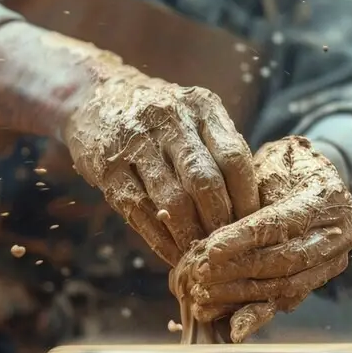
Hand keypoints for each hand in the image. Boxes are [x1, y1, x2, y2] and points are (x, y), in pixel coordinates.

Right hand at [64, 72, 259, 265]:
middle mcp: (169, 120)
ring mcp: (135, 143)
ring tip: (201, 256)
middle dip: (220, 222)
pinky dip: (159, 239)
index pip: (234, 159)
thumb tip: (254, 206)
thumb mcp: (194, 117)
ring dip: (190, 236)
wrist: (97, 97)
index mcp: (201, 107)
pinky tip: (173, 253)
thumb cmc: (160, 118)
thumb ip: (220, 150)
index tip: (253, 226)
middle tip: (228, 247)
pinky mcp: (108, 168)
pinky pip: (139, 211)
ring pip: (172, 201)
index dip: (246, 198)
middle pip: (205, 182)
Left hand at [178, 136, 351, 340]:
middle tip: (200, 276)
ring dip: (242, 296)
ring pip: (287, 286)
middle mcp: (340, 233)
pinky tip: (233, 328)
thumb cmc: (278, 168)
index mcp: (328, 197)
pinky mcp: (318, 280)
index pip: (281, 224)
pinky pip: (287, 300)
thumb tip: (210, 241)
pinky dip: (257, 314)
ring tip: (204, 298)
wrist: (304, 174)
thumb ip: (246, 201)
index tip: (209, 251)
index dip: (243, 240)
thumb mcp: (264, 169)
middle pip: (286, 261)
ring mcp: (333, 260)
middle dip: (239, 272)